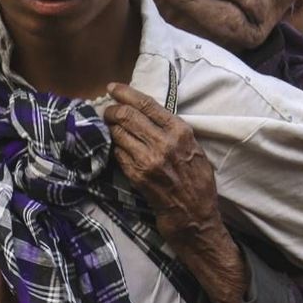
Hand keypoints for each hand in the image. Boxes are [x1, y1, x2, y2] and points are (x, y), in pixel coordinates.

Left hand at [103, 83, 220, 241]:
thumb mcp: (193, 147)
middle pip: (127, 116)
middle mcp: (164, 142)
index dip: (126, 93)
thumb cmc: (196, 179)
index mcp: (180, 131)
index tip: (113, 88)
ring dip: (109, 128)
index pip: (146, 104)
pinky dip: (113, 147)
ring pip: (118, 133)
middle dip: (112, 110)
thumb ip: (173, 130)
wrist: (194, 214)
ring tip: (108, 127)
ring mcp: (148, 160)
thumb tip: (149, 114)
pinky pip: (117, 154)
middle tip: (106, 110)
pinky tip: (114, 146)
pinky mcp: (137, 175)